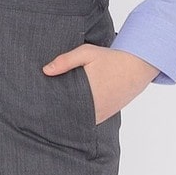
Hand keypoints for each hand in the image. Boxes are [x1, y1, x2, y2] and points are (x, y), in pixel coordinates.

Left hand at [41, 45, 159, 122]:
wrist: (137, 67)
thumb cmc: (111, 58)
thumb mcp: (87, 53)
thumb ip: (66, 61)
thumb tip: (45, 70)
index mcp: (88, 91)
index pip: (62, 104)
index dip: (50, 106)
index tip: (38, 106)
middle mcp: (94, 106)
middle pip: (68, 115)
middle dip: (56, 113)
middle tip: (39, 113)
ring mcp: (101, 113)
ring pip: (78, 120)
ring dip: (68, 117)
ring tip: (51, 115)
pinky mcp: (106, 115)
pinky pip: (88, 121)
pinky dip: (79, 119)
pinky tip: (69, 115)